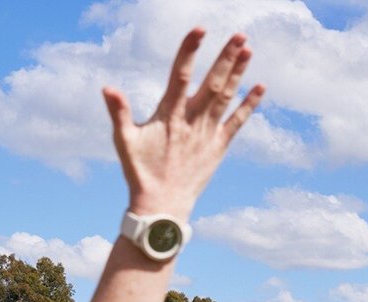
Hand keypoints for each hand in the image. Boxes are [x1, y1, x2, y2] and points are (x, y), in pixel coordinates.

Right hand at [103, 29, 263, 217]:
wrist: (163, 207)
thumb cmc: (140, 173)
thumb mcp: (124, 141)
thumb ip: (118, 112)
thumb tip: (107, 88)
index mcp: (168, 115)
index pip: (180, 74)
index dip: (190, 50)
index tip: (200, 29)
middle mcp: (192, 121)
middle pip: (213, 82)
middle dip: (226, 57)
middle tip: (240, 35)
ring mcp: (208, 133)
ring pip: (227, 97)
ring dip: (238, 73)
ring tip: (248, 49)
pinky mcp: (219, 147)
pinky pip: (238, 122)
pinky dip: (249, 104)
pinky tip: (260, 86)